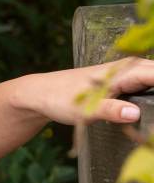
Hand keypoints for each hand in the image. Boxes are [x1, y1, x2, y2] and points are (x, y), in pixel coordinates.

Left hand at [14, 56, 152, 125]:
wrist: (40, 94)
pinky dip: (153, 92)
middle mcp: (127, 69)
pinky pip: (148, 85)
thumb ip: (111, 110)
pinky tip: (152, 105)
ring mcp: (125, 76)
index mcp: (122, 71)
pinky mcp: (122, 84)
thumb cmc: (60, 98)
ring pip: (153, 79)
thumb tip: (135, 113)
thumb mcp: (85, 109)